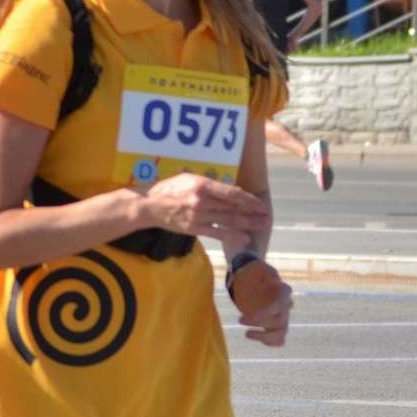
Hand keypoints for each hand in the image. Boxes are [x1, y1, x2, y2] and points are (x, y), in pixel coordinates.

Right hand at [131, 172, 270, 247]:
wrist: (150, 206)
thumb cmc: (170, 189)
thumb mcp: (190, 178)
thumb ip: (211, 185)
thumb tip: (233, 191)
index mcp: (202, 185)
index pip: (231, 194)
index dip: (249, 200)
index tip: (260, 204)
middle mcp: (202, 201)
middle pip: (233, 208)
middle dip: (253, 212)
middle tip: (267, 216)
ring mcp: (199, 217)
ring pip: (228, 220)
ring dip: (247, 223)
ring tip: (262, 225)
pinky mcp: (195, 229)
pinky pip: (217, 233)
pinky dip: (232, 236)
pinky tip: (245, 238)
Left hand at [231, 260, 291, 346]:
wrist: (250, 277)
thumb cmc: (254, 271)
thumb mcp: (258, 266)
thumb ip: (266, 271)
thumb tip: (275, 277)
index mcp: (283, 291)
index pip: (280, 305)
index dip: (266, 313)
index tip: (249, 318)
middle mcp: (285, 306)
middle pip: (280, 321)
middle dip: (260, 323)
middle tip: (240, 320)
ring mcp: (281, 317)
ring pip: (282, 333)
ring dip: (265, 337)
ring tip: (247, 334)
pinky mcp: (274, 325)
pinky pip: (278, 340)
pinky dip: (268, 342)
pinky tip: (254, 336)